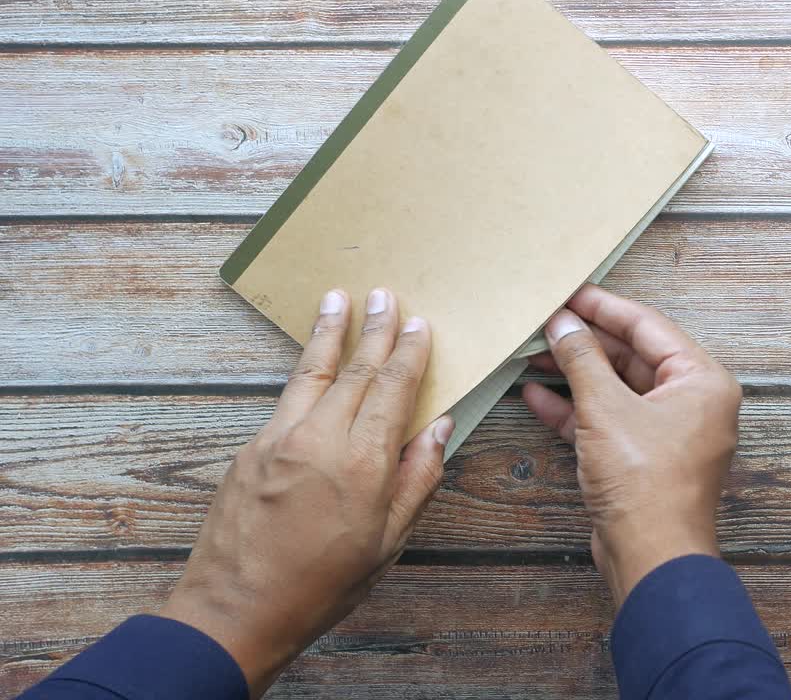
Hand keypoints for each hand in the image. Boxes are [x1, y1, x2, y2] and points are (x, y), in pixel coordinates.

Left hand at [158, 288, 453, 697]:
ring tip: (338, 298)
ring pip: (311, 371)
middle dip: (373, 329)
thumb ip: (417, 479)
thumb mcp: (388, 542)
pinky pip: (286, 397)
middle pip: (354, 369)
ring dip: (329, 332)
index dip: (407, 353)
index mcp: (364, 463)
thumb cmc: (323, 585)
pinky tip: (312, 361)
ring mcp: (279, 439)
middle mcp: (320, 438)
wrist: (237, 609)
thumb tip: (439, 428)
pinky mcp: (251, 448)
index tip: (418, 324)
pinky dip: (305, 369)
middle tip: (384, 294)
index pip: (392, 388)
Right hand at [522, 285, 741, 607]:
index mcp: (702, 380)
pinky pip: (609, 421)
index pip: (648, 326)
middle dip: (584, 341)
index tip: (568, 291)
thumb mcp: (605, 409)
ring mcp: (669, 432)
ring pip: (616, 389)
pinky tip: (535, 395)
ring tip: (531, 354)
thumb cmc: (645, 484)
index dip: (603, 307)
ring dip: (575, 374)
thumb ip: (582, 359)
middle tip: (543, 322)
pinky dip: (575, 409)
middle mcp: (693, 402)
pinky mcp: (644, 459)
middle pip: (632, 356)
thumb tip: (562, 324)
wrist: (652, 558)